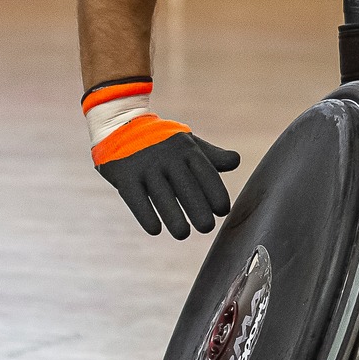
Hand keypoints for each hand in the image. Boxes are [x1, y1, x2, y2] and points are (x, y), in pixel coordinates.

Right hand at [84, 78, 240, 237]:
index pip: (205, 173)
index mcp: (186, 149)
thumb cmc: (163, 141)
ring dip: (174, 217)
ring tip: (183, 234)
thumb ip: (211, 156)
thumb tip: (236, 161)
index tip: (222, 211)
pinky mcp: (125, 175)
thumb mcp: (188, 143)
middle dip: (198, 209)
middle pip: (186, 186)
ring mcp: (146, 166)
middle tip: (206, 228)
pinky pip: (136, 198)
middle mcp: (167, 157)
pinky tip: (155, 230)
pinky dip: (146, 215)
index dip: (215, 192)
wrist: (122, 125)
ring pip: (162, 195)